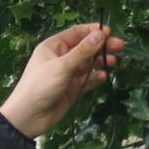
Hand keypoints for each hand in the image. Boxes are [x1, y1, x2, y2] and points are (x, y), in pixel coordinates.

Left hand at [0, 23, 124, 139]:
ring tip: (114, 62)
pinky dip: (95, 77)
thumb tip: (101, 34)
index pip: (76, 33)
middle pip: (85, 47)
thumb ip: (83, 51)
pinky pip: (87, 79)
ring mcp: (67, 73)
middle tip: (120, 46)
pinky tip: (104, 76)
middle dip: (102, 46)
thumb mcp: (62, 66)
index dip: (93, 31)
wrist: (29, 117)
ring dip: (100, 61)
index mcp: (53, 46)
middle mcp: (61, 57)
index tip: (110, 32)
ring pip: (88, 63)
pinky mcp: (72, 88)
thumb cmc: (40, 86)